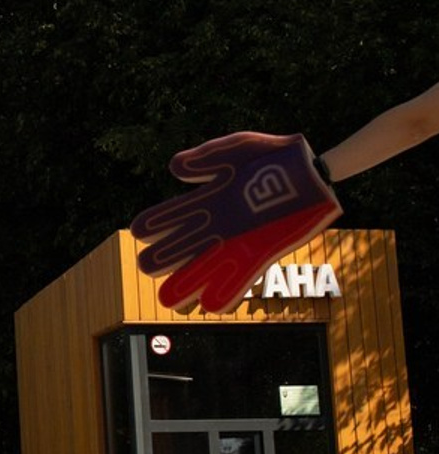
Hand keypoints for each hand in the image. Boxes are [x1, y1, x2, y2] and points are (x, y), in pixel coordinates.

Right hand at [130, 132, 341, 312]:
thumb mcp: (240, 147)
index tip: (141, 230)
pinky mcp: (261, 253)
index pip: (171, 216)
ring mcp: (238, 241)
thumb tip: (174, 168)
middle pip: (182, 247)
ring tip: (167, 300)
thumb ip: (209, 155)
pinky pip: (240, 278)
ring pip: (204, 268)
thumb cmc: (275, 157)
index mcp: (207, 199)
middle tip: (146, 266)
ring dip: (186, 283)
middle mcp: (218, 225)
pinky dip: (226, 292)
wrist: (314, 172)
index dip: (154, 223)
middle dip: (163, 258)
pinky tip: (210, 305)